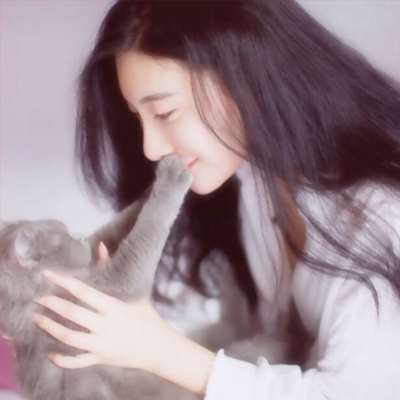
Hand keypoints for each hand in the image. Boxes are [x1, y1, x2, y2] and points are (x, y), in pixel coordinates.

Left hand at [33, 243, 173, 372]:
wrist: (158, 347)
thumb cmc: (146, 315)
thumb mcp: (134, 292)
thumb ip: (113, 269)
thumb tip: (100, 246)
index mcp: (114, 307)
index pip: (83, 292)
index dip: (64, 282)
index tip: (47, 275)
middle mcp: (106, 326)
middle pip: (72, 314)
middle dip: (51, 304)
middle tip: (38, 297)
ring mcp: (102, 345)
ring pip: (69, 338)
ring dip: (49, 327)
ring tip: (37, 318)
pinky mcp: (100, 359)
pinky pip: (75, 362)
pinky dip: (60, 359)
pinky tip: (49, 351)